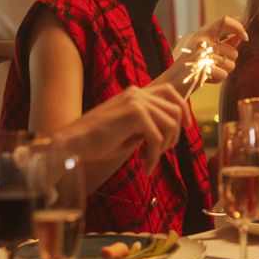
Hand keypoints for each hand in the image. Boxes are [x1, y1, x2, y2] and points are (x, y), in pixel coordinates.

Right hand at [53, 85, 186, 173]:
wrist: (72, 143)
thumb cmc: (98, 140)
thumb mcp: (129, 128)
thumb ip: (149, 124)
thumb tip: (172, 131)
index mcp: (136, 93)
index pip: (169, 92)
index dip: (183, 109)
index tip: (187, 128)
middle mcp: (138, 93)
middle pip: (174, 111)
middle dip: (173, 136)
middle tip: (158, 153)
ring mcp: (136, 101)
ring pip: (169, 125)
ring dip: (162, 148)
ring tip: (148, 160)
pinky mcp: (134, 114)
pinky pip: (156, 138)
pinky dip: (154, 156)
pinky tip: (145, 166)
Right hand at [169, 16, 247, 89]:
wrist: (174, 79)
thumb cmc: (193, 62)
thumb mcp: (207, 47)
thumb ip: (224, 42)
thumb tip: (241, 37)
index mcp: (204, 32)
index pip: (225, 21)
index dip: (238, 27)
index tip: (245, 38)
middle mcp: (203, 40)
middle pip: (234, 52)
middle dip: (229, 61)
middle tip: (214, 64)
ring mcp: (202, 54)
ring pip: (231, 64)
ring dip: (223, 71)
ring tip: (209, 69)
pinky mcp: (202, 68)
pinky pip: (224, 75)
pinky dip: (217, 79)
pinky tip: (207, 76)